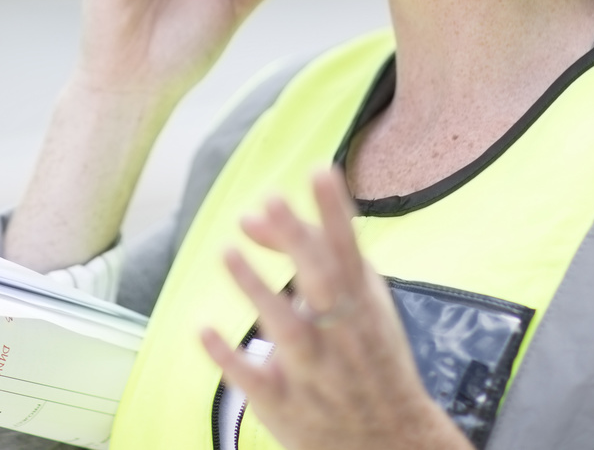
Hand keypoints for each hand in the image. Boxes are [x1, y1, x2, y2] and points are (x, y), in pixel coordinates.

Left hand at [202, 171, 469, 449]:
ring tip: (228, 251)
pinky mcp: (286, 405)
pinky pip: (256, 380)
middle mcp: (342, 335)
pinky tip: (203, 330)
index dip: (335, 212)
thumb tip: (251, 214)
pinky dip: (230, 358)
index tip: (320, 171)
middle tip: (271, 201)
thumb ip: (305, 252)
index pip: (350, 252)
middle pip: (324, 285)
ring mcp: (315, 372)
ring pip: (289, 330)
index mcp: (363, 306)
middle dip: (299, 243)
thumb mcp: (353, 301)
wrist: (390, 443)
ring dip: (259, 291)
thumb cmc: (365, 355)